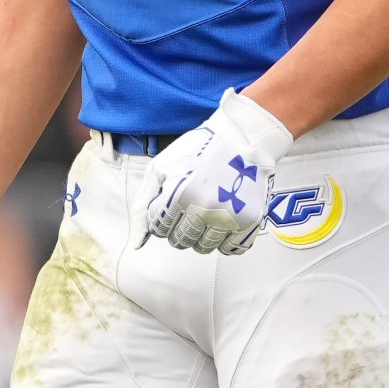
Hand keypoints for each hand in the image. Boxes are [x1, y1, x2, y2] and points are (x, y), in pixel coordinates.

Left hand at [139, 88, 293, 254]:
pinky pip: (231, 249)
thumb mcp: (161, 168)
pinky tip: (222, 219)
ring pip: (203, 247)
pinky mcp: (251, 222)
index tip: (171, 199)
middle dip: (178, 226)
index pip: (158, 228)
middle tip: (187, 204)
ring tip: (205, 210)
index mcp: (179, 194)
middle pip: (180, 240)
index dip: (161, 214)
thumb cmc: (197, 150)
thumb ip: (144, 206)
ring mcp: (230, 217)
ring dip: (200, 234)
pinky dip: (223, 239)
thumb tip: (137, 244)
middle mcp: (205, 209)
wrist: (243, 138)